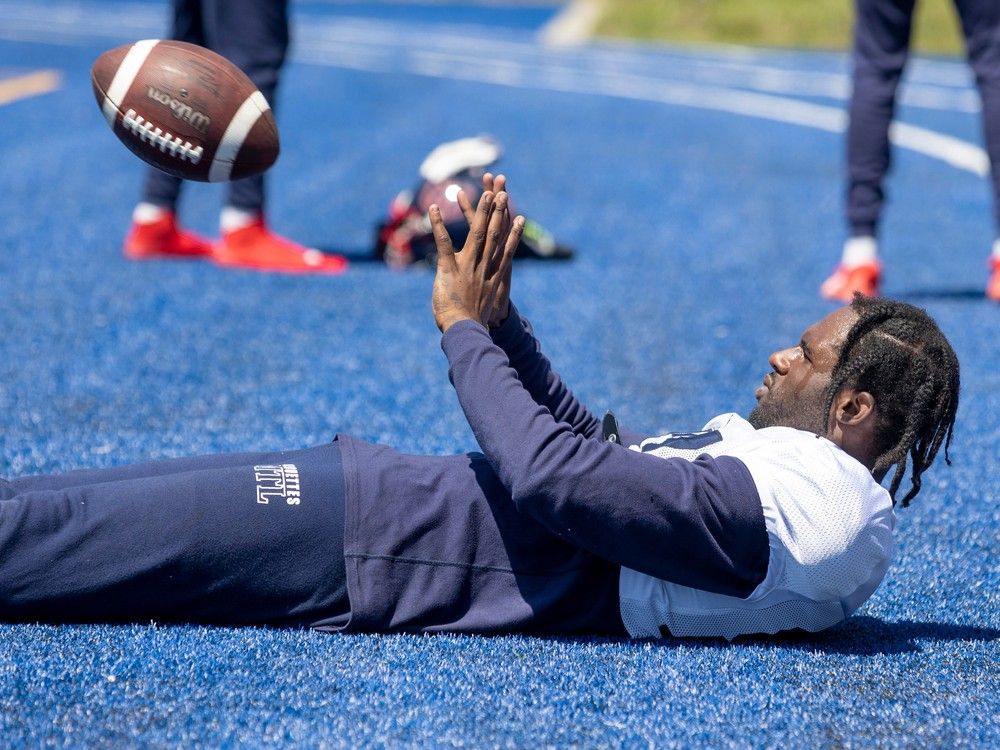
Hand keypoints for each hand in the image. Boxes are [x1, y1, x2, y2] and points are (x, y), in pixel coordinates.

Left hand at [431, 189, 523, 332]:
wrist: (466, 330)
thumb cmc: (473, 322)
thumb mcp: (482, 305)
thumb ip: (483, 293)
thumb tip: (487, 301)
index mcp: (493, 275)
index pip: (505, 248)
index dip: (512, 231)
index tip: (518, 217)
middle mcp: (484, 266)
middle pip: (495, 234)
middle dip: (499, 212)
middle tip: (503, 193)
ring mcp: (468, 265)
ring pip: (477, 233)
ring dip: (480, 211)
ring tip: (485, 193)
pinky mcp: (449, 268)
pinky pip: (443, 242)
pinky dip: (438, 224)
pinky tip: (433, 208)